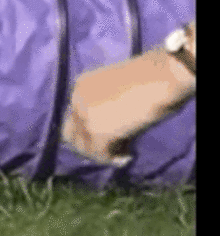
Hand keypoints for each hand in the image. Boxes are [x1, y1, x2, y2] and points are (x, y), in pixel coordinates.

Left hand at [60, 49, 195, 165]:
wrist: (162, 76)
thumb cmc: (152, 77)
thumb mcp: (121, 91)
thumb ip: (109, 107)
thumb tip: (115, 127)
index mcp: (81, 86)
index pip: (76, 115)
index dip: (91, 128)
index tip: (112, 133)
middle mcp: (76, 99)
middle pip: (72, 132)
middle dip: (90, 143)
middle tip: (112, 148)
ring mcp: (85, 116)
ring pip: (83, 146)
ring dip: (101, 153)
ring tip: (123, 154)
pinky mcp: (98, 132)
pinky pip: (100, 154)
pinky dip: (112, 159)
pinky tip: (127, 157)